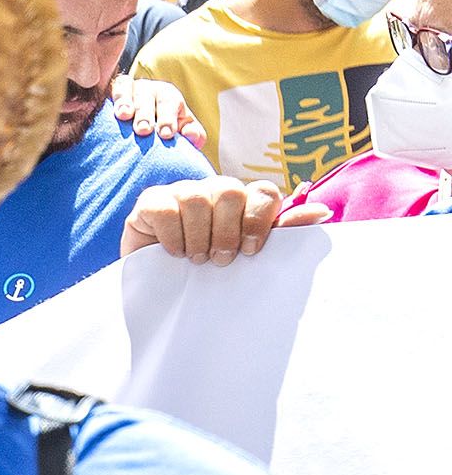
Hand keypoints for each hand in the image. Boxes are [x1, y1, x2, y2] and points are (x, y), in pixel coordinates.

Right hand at [109, 74, 191, 142]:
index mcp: (168, 96)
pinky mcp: (113, 92)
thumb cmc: (163, 129)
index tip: (165, 134)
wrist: (140, 129)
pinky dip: (112, 98)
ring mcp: (129, 89)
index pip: (170, 103)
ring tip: (124, 116)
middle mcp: (149, 89)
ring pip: (127, 91)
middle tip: (144, 130)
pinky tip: (111, 111)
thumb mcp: (182, 130)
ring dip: (125, 103)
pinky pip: (113, 89)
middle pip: (147, 97)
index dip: (167, 118)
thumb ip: (193, 134)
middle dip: (145, 114)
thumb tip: (192, 135)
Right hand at [122, 176, 331, 263]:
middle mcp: (213, 190)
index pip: (263, 191)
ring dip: (199, 238)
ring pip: (197, 199)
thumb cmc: (210, 267)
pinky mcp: (150, 201)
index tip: (251, 250)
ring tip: (196, 259)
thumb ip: (283, 232)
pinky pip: (166, 209)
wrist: (161, 285)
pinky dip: (173, 237)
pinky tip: (173, 252)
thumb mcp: (248, 252)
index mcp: (242, 200)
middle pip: (230, 191)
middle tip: (221, 259)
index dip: (259, 219)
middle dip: (227, 232)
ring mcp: (180, 192)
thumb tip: (323, 212)